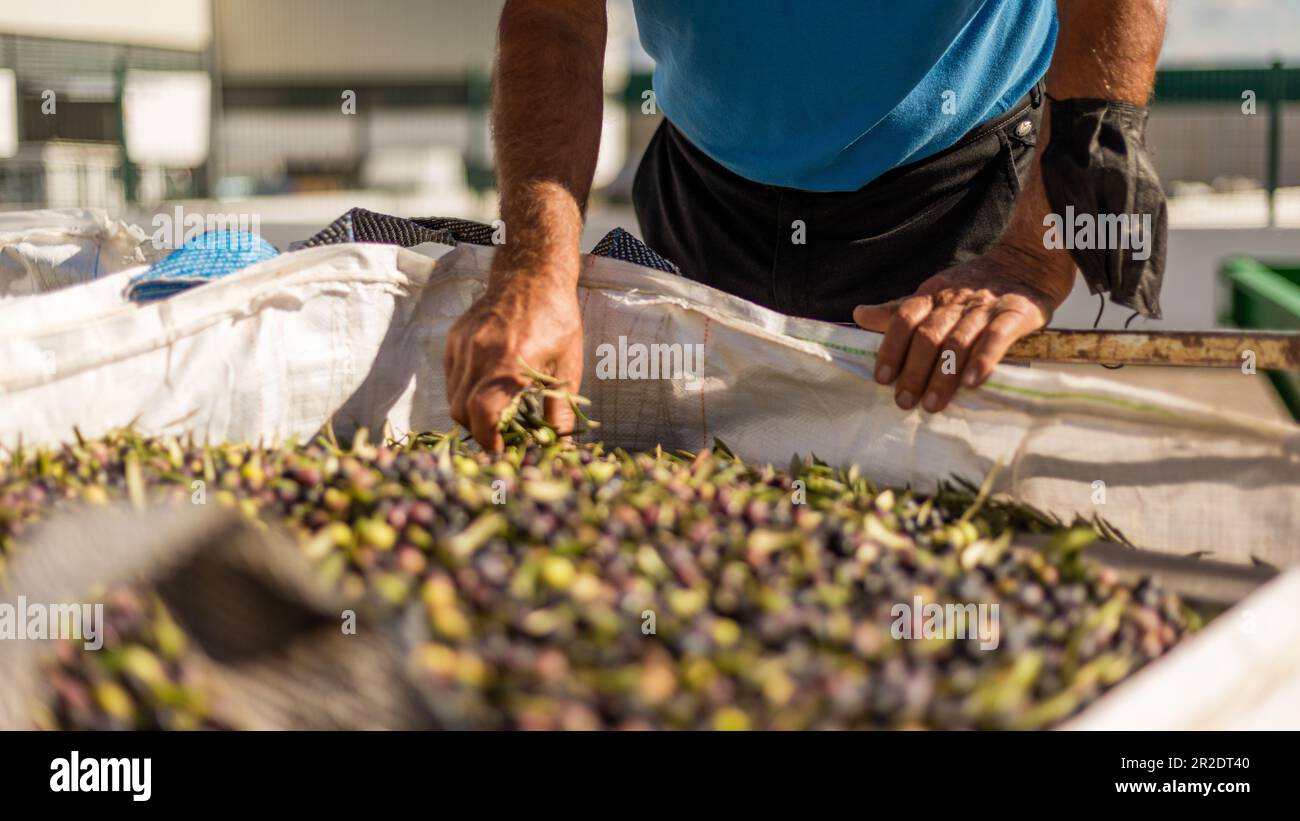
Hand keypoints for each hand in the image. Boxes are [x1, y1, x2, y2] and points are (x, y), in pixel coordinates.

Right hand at [444, 270, 583, 450]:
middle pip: (462, 410)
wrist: (532, 275)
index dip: (487, 438)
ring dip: (469, 414)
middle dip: (478, 431)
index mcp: (512, 361)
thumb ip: (560, 409)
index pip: (483, 411)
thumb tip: (561, 445)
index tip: (500, 449)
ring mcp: (464, 344)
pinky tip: (484, 390)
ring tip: (492, 416)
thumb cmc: (557, 320)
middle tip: (498, 438)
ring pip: (452, 396)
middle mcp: (482, 353)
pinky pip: (451, 377)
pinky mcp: (455, 338)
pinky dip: (462, 392)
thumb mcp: (566, 366)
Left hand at [852, 243, 1070, 412]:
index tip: (882, 378)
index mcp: (932, 294)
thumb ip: (899, 310)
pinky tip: (971, 382)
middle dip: (914, 371)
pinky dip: (983, 359)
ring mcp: (985, 308)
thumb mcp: (934, 294)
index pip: (905, 319)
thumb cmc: (973, 288)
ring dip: (943, 375)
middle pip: (929, 335)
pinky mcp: (1015, 314)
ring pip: (959, 341)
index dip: (891, 348)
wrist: (1027, 263)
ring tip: (932, 404)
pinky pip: (997, 337)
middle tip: (905, 401)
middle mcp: (955, 301)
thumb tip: (859, 315)